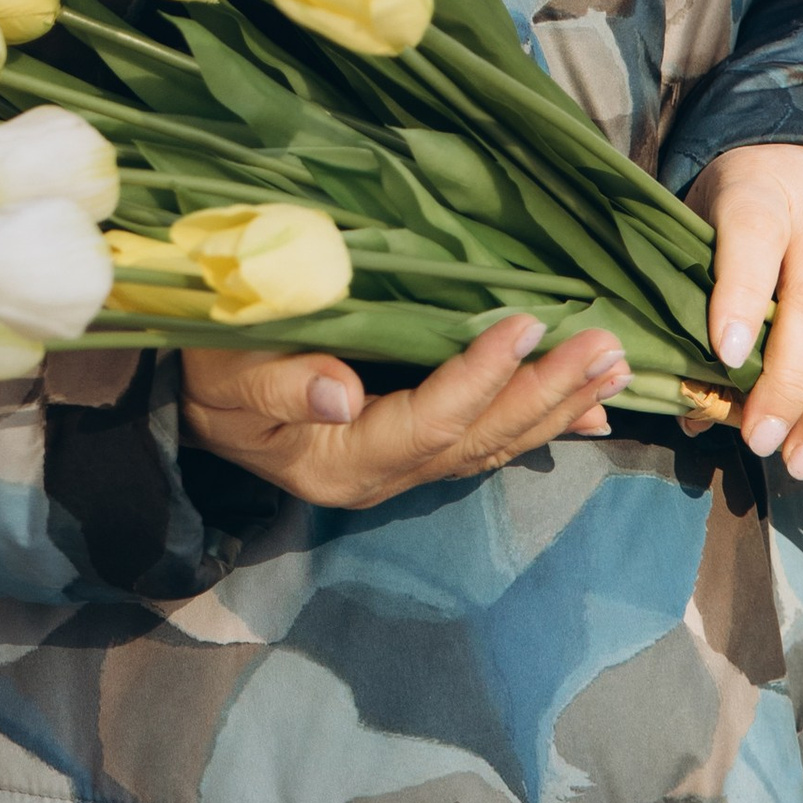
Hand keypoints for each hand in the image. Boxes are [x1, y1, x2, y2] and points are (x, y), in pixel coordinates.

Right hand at [180, 314, 626, 511]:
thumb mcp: (225, 369)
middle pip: (479, 441)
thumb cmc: (205, 372)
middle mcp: (382, 478)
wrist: (189, 405)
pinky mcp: (410, 453)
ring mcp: (400, 472)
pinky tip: (585, 411)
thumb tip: (341, 392)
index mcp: (341, 461)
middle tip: (605, 348)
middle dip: (546, 394)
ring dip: (556, 406)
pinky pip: (485, 444)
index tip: (527, 324)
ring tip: (614, 370)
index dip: (480, 374)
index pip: (429, 421)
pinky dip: (538, 424)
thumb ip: (280, 379)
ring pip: (493, 446)